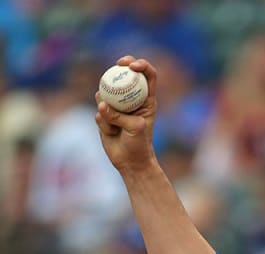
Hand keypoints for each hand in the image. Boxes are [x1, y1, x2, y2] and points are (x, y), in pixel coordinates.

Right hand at [95, 56, 157, 172]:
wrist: (129, 161)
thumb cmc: (139, 144)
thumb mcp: (135, 129)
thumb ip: (120, 116)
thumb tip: (102, 105)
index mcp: (147, 100)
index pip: (148, 76)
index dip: (142, 65)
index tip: (132, 65)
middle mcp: (133, 99)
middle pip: (126, 75)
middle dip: (121, 66)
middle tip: (117, 65)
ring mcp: (118, 106)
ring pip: (107, 93)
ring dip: (107, 106)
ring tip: (113, 122)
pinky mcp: (106, 114)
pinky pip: (99, 111)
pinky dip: (103, 121)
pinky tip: (110, 132)